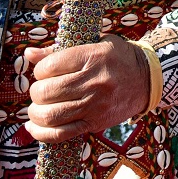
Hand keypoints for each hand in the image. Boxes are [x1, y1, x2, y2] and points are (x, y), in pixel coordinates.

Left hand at [24, 35, 150, 142]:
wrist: (148, 79)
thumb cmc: (118, 58)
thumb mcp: (95, 44)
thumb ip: (60, 51)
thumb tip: (29, 53)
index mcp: (92, 57)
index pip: (48, 67)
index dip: (40, 70)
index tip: (46, 72)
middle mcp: (94, 81)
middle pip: (46, 92)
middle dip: (37, 92)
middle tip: (43, 90)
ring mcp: (95, 105)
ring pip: (49, 115)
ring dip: (36, 113)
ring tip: (39, 107)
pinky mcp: (95, 123)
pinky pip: (60, 134)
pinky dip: (41, 133)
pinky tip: (36, 126)